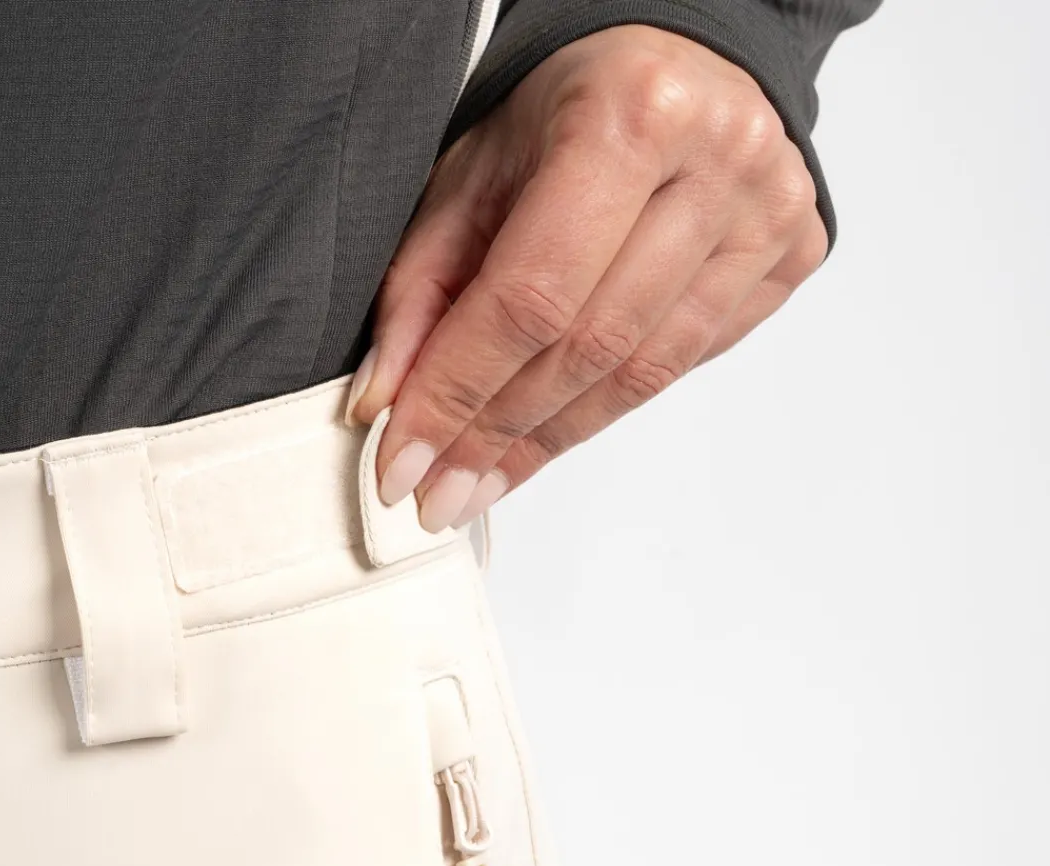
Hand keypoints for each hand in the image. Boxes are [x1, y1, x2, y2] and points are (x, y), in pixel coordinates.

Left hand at [346, 25, 828, 529]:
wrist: (675, 60)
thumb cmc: (570, 108)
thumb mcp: (472, 173)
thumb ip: (422, 288)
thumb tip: (388, 404)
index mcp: (630, 115)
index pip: (531, 296)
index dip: (459, 393)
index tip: (405, 461)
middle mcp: (718, 160)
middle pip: (588, 346)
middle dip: (497, 434)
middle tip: (439, 491)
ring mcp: (768, 213)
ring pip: (641, 374)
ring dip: (547, 441)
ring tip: (481, 482)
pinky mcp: (792, 256)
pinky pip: (683, 366)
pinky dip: (604, 410)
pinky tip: (547, 436)